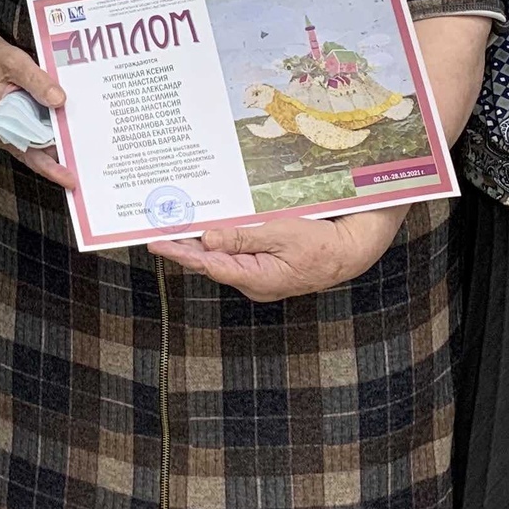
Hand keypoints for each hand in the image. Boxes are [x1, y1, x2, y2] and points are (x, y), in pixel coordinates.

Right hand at [0, 30, 75, 190]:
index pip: (28, 154)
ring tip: (87, 149)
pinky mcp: (21, 119)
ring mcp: (14, 127)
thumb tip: (59, 100)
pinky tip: (72, 125)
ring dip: (61, 143)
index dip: (51, 169)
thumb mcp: (14, 63)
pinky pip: (40, 130)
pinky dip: (56, 129)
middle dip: (63, 160)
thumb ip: (36, 81)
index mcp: (0, 124)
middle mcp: (6, 132)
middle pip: (38, 153)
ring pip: (41, 143)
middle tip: (90, 166)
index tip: (70, 179)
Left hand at [149, 204, 406, 303]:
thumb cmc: (322, 242)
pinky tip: (210, 228)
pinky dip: (222, 241)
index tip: (157, 243)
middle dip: (184, 246)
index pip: (209, 265)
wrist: (352, 250)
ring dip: (201, 242)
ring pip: (223, 258)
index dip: (181, 252)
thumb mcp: (282, 234)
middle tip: (157, 229)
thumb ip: (244, 238)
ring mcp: (260, 276)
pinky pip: (238, 254)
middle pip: (211, 263)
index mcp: (257, 278)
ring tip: (175, 226)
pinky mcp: (266, 266)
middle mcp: (254, 282)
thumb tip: (208, 240)